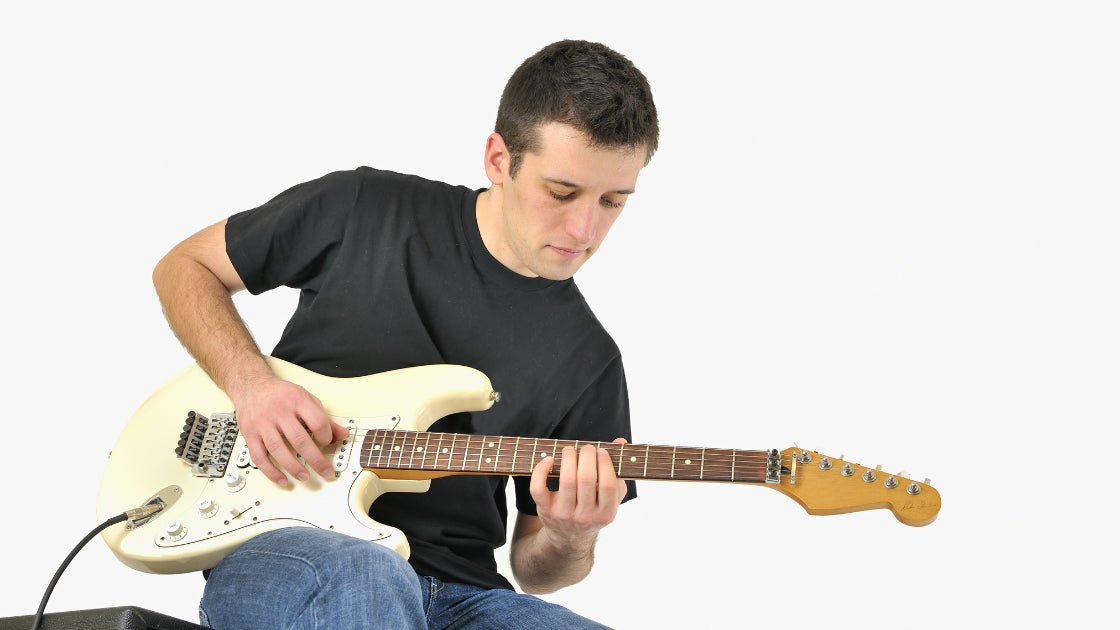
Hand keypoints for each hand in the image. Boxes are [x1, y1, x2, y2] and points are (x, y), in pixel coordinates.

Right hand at [232, 376, 349, 484]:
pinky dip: (270, 470)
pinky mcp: (250, 434)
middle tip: (325, 471)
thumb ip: (324, 418)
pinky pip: (259, 456)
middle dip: (315, 459)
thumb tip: (342, 434)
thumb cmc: (281, 394)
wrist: (252, 386)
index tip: (327, 443)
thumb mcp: (306, 399)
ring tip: (304, 476)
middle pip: (299, 439)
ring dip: (293, 467)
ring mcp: (263, 423)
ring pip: (278, 449)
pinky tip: (281, 478)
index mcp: (297, 400)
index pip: (317, 422)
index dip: (326, 436)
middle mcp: (279, 412)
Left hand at [528, 438, 627, 553]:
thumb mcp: (610, 498)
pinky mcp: (546, 510)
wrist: (570, 538)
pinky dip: (541, 471)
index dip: (605, 463)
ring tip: (570, 450)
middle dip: (586, 456)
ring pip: (566, 480)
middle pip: (586, 479)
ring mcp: (565, 515)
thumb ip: (617, 471)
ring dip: (568, 458)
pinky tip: (549, 460)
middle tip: (586, 448)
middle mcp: (586, 516)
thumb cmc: (593, 511)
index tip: (601, 451)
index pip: (608, 484)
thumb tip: (621, 440)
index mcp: (606, 514)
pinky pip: (539, 488)